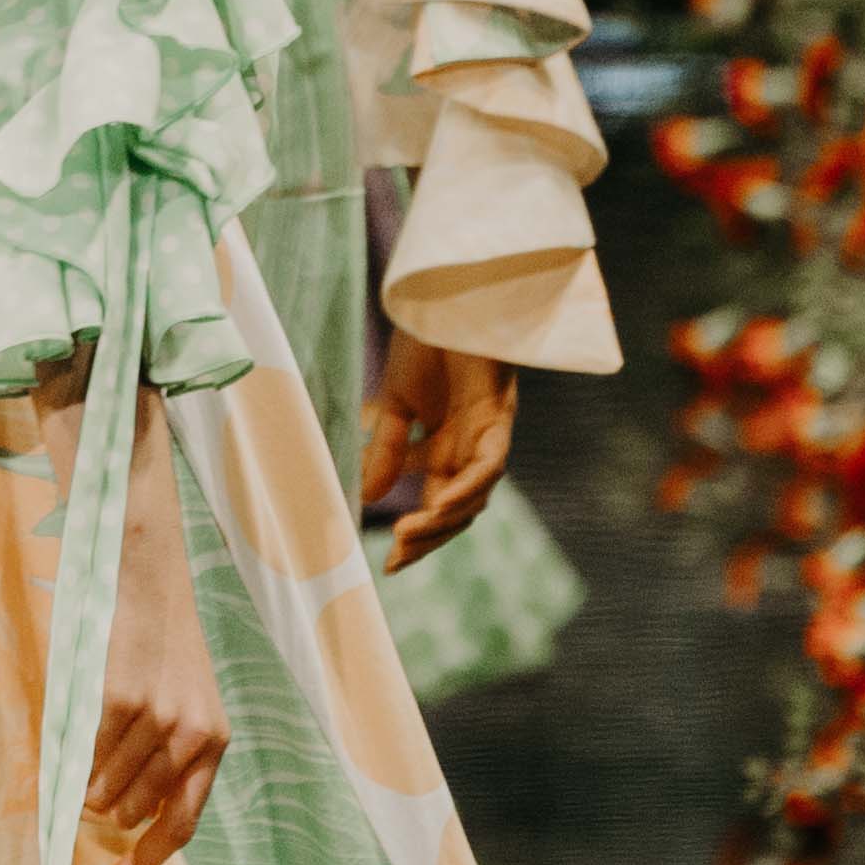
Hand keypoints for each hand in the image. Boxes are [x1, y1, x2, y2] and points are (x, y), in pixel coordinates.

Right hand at [83, 392, 229, 864]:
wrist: (147, 575)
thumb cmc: (156, 643)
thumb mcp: (178, 702)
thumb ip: (161, 757)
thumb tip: (115, 815)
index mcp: (214, 742)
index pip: (181, 824)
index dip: (146, 861)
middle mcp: (193, 737)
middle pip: (136, 809)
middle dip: (106, 812)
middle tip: (85, 798)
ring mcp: (157, 719)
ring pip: (106, 784)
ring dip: (87, 781)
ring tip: (80, 757)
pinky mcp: (119, 698)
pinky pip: (85, 748)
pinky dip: (73, 750)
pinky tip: (73, 732)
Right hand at [358, 332, 518, 572]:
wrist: (445, 301)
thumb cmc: (423, 346)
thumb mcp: (394, 405)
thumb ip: (386, 450)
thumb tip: (365, 498)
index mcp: (445, 450)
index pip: (435, 505)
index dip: (416, 537)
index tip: (387, 563)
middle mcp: (470, 451)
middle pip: (458, 512)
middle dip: (429, 539)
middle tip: (396, 558)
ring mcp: (487, 437)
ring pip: (475, 497)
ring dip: (443, 520)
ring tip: (408, 534)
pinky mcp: (499, 418)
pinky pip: (490, 465)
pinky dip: (467, 487)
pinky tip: (439, 503)